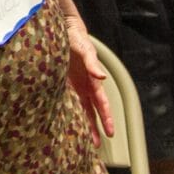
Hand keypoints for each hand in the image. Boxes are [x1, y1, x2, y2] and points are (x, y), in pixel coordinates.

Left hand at [67, 29, 113, 148]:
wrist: (63, 29)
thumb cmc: (76, 38)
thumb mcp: (84, 50)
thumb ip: (92, 63)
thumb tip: (102, 77)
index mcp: (93, 81)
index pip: (102, 104)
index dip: (106, 118)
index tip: (110, 132)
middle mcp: (85, 86)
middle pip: (92, 111)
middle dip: (96, 127)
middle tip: (97, 144)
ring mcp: (74, 86)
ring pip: (80, 109)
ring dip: (83, 123)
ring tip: (84, 140)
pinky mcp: (63, 83)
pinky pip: (67, 101)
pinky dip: (68, 113)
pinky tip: (65, 124)